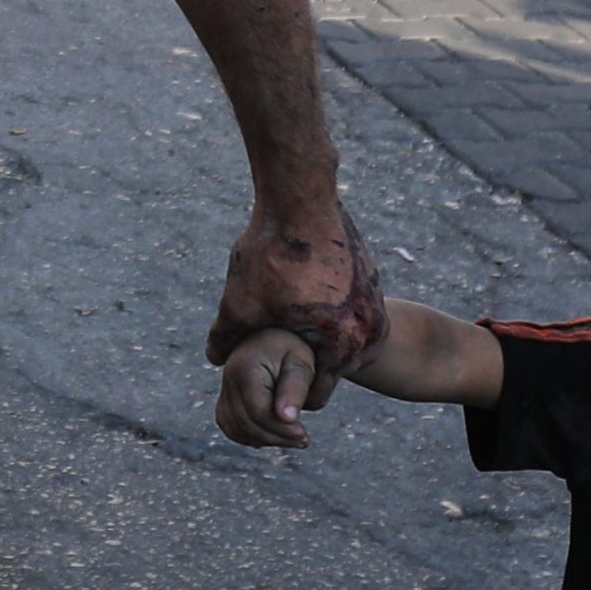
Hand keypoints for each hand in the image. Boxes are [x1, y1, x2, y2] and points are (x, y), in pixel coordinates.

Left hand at [207, 189, 380, 394]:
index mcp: (341, 344)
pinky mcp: (373, 277)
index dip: (287, 393)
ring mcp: (375, 301)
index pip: (316, 393)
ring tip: (288, 323)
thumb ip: (226, 339)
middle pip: (335, 367)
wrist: (301, 195)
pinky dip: (332, 311)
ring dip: (321, 337)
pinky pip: (352, 310)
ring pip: (345, 337)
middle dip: (306, 363)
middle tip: (275, 352)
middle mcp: (369, 328)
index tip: (267, 382)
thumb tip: (215, 360)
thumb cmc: (271, 253)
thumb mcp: (239, 303)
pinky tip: (304, 295)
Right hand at [217, 328, 323, 450]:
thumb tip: (287, 419)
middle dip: (276, 438)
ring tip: (290, 438)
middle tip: (303, 440)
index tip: (304, 436)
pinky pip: (230, 426)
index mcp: (246, 368)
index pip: (259, 412)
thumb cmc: (292, 347)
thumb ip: (295, 389)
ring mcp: (224, 389)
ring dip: (263, 439)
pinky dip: (249, 436)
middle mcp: (228, 379)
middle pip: (246, 423)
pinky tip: (272, 435)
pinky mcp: (225, 398)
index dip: (281, 429)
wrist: (273, 334)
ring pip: (235, 428)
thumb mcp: (300, 364)